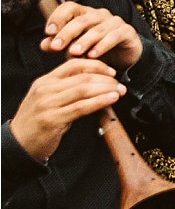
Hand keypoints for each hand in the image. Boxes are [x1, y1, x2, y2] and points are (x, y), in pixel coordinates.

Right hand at [7, 59, 125, 159]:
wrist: (19, 142)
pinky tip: (111, 100)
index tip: (111, 72)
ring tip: (120, 92)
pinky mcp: (53, 118)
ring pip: (83, 90)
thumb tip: (94, 87)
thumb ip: (66, 92)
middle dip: (106, 79)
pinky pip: (81, 107)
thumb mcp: (49, 101)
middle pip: (82, 77)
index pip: (73, 65)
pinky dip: (99, 101)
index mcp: (45, 81)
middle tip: (121, 85)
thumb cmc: (37, 123)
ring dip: (106, 89)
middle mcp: (46, 88)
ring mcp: (48, 103)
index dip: (95, 66)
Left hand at [39, 0, 142, 68]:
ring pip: (96, 30)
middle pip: (81, 20)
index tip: (48, 32)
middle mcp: (99, 14)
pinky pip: (113, 37)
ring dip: (84, 42)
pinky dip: (102, 46)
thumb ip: (61, 45)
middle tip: (56, 47)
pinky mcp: (127, 31)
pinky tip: (93, 55)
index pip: (69, 8)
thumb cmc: (100, 50)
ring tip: (74, 53)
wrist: (127, 57)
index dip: (58, 18)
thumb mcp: (78, 48)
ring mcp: (114, 21)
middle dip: (67, 34)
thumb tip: (44, 45)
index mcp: (85, 14)